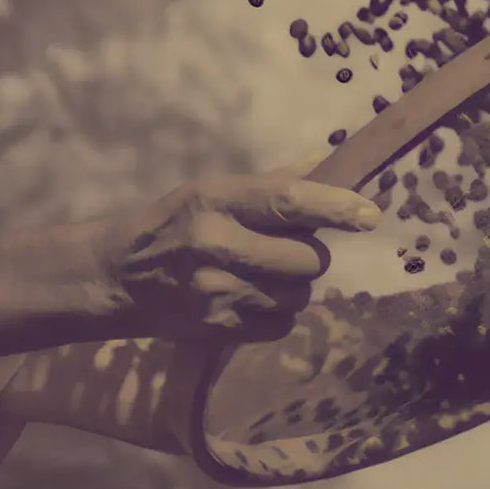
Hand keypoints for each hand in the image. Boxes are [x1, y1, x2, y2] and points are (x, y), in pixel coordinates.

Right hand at [94, 153, 378, 344]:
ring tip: (260, 275)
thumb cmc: (174, 225)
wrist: (119, 279)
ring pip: (299, 295)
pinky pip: (282, 325)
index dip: (335, 207)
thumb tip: (328, 159)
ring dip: (292, 286)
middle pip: (307, 259)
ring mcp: (217, 293)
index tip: (369, 216)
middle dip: (308, 255)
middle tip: (283, 249)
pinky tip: (250, 299)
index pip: (288, 201)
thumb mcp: (212, 191)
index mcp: (216, 202)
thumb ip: (272, 182)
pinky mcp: (219, 330)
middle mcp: (216, 245)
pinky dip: (276, 314)